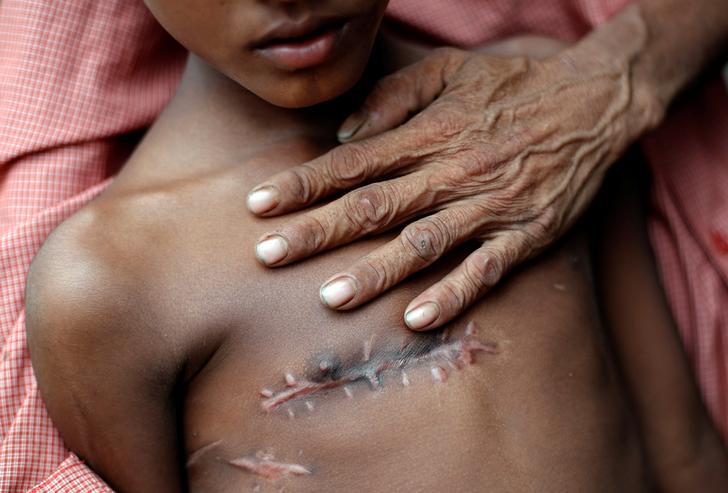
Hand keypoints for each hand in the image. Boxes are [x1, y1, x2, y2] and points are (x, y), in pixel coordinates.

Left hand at [247, 32, 655, 330]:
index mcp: (428, 134)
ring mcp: (488, 206)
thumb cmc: (510, 85)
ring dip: (375, 271)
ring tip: (330, 296)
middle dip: (317, 232)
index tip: (259, 205)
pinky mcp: (524, 234)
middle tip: (268, 255)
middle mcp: (451, 172)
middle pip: (374, 206)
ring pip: (422, 244)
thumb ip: (392, 98)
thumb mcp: (448, 70)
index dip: (303, 184)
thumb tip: (344, 135)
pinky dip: (452, 295)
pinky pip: (485, 270)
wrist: (593, 101)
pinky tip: (416, 318)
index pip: (352, 162)